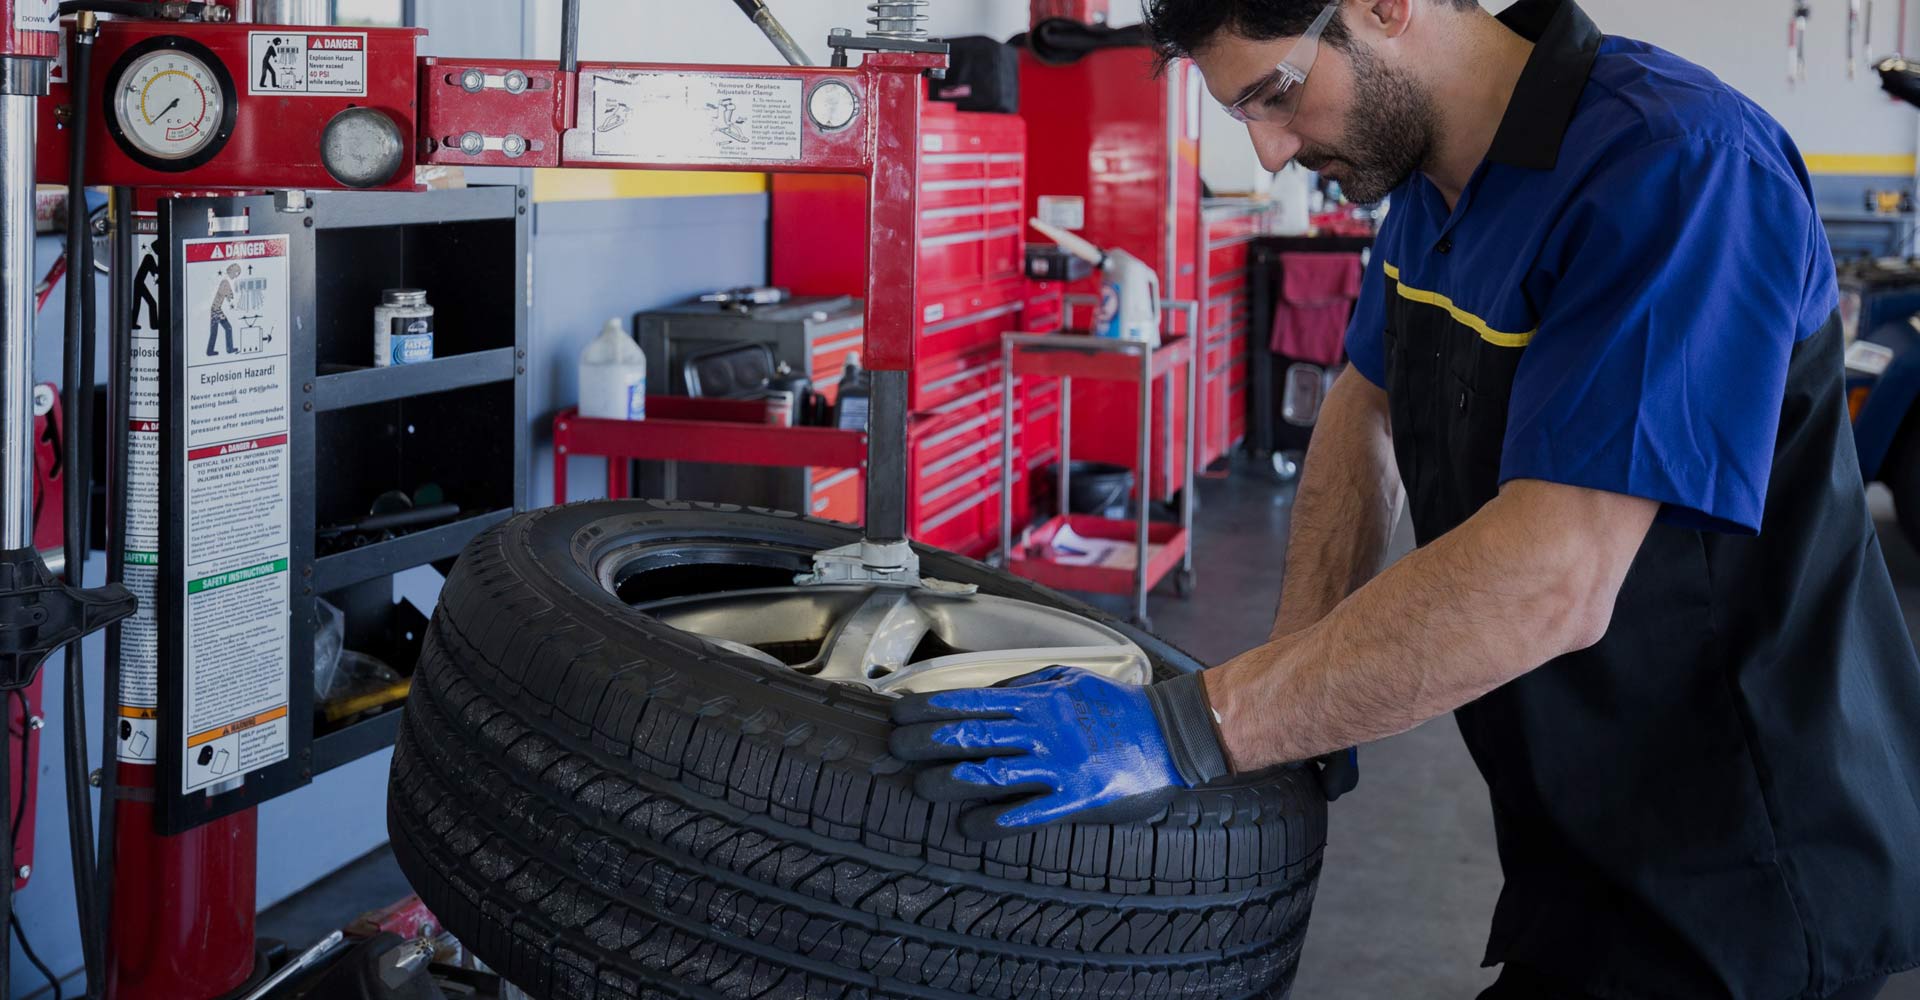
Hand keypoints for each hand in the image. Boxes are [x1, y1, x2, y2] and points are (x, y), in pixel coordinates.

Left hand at [889, 665, 1228, 839]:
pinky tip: (969, 827)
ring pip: (989, 773)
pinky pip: (1028, 813)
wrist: (1171, 734)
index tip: (896, 715)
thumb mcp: (1066, 681)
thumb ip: (1022, 688)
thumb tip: (977, 694)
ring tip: (922, 787)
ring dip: (948, 781)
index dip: (926, 709)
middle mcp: (1040, 730)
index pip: (966, 701)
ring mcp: (1057, 765)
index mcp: (1035, 701)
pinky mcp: (1078, 797)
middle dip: (923, 742)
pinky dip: (993, 821)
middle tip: (893, 750)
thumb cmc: (1114, 707)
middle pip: (967, 735)